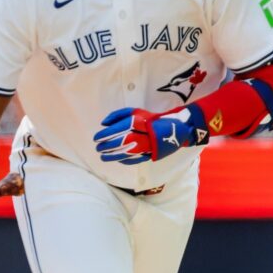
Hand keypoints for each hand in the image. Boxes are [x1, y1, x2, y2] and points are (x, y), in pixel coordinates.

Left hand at [93, 107, 207, 163]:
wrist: (175, 129)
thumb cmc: (151, 119)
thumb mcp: (136, 112)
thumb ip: (118, 115)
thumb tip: (104, 123)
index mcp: (140, 121)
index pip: (119, 128)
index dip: (106, 134)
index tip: (96, 138)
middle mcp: (144, 134)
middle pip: (122, 141)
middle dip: (107, 145)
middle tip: (98, 148)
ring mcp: (149, 146)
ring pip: (127, 153)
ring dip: (113, 155)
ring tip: (103, 156)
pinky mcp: (152, 154)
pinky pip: (135, 159)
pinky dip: (124, 160)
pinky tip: (116, 159)